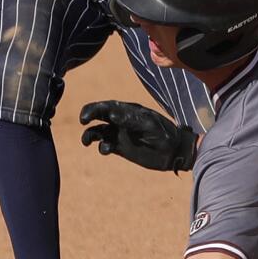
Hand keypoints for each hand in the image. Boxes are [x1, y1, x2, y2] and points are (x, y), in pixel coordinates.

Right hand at [79, 100, 197, 171]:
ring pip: (98, 131)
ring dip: (90, 135)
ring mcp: (120, 134)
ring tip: (87, 142)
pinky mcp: (120, 148)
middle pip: (99, 115)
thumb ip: (131, 119)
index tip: (87, 116)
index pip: (108, 106)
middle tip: (83, 121)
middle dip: (89, 115)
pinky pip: (105, 145)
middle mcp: (121, 121)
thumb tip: (111, 113)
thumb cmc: (164, 134)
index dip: (95, 108)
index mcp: (129, 111)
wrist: (174, 152)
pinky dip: (101, 147)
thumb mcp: (149, 125)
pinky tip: (106, 150)